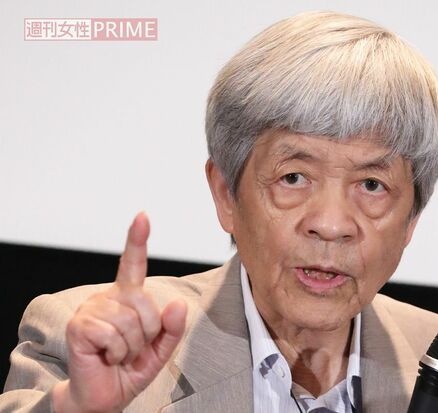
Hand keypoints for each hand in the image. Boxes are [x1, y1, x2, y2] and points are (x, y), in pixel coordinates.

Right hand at [52, 212, 187, 412]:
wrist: (104, 396)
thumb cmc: (129, 368)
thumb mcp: (161, 349)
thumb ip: (172, 328)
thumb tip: (177, 304)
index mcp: (127, 298)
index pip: (133, 264)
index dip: (137, 239)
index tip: (142, 216)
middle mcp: (107, 297)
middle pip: (145, 302)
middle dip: (149, 332)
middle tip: (133, 348)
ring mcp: (91, 309)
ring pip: (130, 320)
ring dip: (132, 346)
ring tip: (119, 353)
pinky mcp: (79, 326)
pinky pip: (114, 334)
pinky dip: (117, 352)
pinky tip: (107, 357)